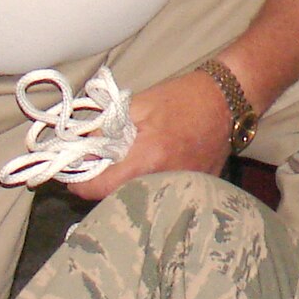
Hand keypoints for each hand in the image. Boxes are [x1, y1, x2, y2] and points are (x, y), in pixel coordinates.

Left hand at [70, 68, 233, 200]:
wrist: (226, 99)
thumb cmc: (182, 98)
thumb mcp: (137, 105)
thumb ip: (105, 128)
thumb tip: (80, 146)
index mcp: (148, 157)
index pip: (100, 188)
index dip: (80, 184)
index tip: (71, 178)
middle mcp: (165, 179)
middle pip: (118, 199)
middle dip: (102, 187)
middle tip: (96, 169)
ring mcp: (183, 188)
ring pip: (140, 200)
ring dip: (125, 188)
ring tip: (124, 168)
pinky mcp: (196, 190)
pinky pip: (163, 196)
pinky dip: (150, 187)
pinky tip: (151, 170)